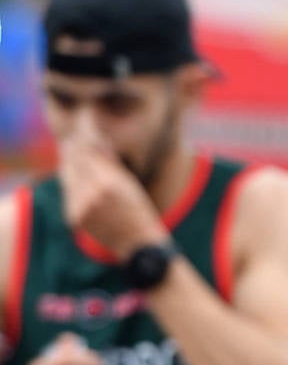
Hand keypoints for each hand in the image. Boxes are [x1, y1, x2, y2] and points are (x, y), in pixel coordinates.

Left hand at [58, 122, 166, 259]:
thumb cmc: (142, 213)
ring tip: (73, 151)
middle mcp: (92, 195)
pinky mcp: (74, 217)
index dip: (85, 133)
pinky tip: (76, 175)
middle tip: (76, 134)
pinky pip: (68, 192)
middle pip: (74, 160)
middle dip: (74, 146)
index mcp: (110, 184)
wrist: (140, 247)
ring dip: (70, 162)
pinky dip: (71, 181)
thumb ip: (110, 164)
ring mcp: (80, 207)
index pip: (89, 150)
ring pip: (67, 175)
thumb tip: (95, 141)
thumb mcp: (131, 184)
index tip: (86, 117)